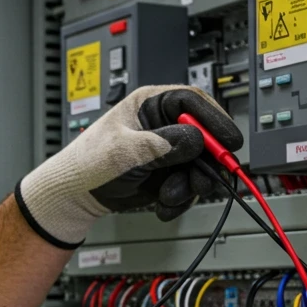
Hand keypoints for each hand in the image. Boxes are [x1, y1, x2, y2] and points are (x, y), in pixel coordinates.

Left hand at [15, 85, 242, 246]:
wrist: (76, 195)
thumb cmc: (88, 163)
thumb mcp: (124, 151)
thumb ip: (161, 144)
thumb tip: (195, 139)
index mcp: (151, 104)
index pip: (194, 102)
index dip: (216, 120)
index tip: (229, 141)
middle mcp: (165, 125)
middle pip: (206, 137)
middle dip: (205, 164)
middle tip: (200, 182)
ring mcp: (169, 151)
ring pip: (201, 166)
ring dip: (189, 187)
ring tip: (167, 197)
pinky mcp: (169, 173)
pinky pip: (190, 186)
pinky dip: (180, 200)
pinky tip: (162, 205)